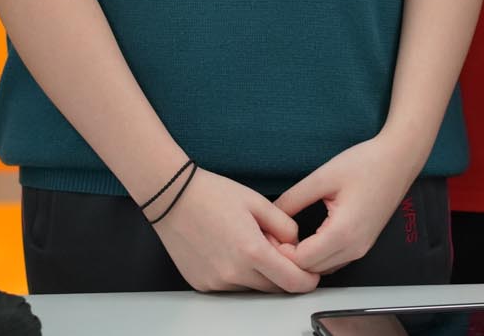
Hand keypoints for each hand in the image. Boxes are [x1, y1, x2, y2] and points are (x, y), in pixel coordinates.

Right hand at [149, 168, 318, 292]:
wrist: (171, 197)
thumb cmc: (211, 194)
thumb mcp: (258, 202)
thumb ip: (285, 226)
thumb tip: (294, 245)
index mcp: (251, 251)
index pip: (292, 282)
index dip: (308, 280)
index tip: (312, 273)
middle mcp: (233, 273)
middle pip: (274, 288)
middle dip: (284, 273)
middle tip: (277, 248)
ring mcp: (216, 282)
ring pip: (253, 288)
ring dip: (260, 274)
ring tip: (247, 243)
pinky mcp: (203, 284)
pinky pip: (232, 286)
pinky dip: (239, 274)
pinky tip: (230, 250)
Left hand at [274, 135, 421, 275]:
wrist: (398, 161)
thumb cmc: (366, 164)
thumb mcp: (322, 178)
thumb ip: (293, 199)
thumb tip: (271, 216)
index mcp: (343, 232)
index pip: (302, 261)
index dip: (281, 251)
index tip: (268, 234)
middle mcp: (354, 247)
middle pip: (311, 270)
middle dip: (289, 258)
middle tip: (271, 236)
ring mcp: (361, 249)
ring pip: (322, 270)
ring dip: (303, 259)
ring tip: (286, 237)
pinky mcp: (363, 244)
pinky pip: (334, 261)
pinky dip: (317, 257)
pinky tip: (305, 238)